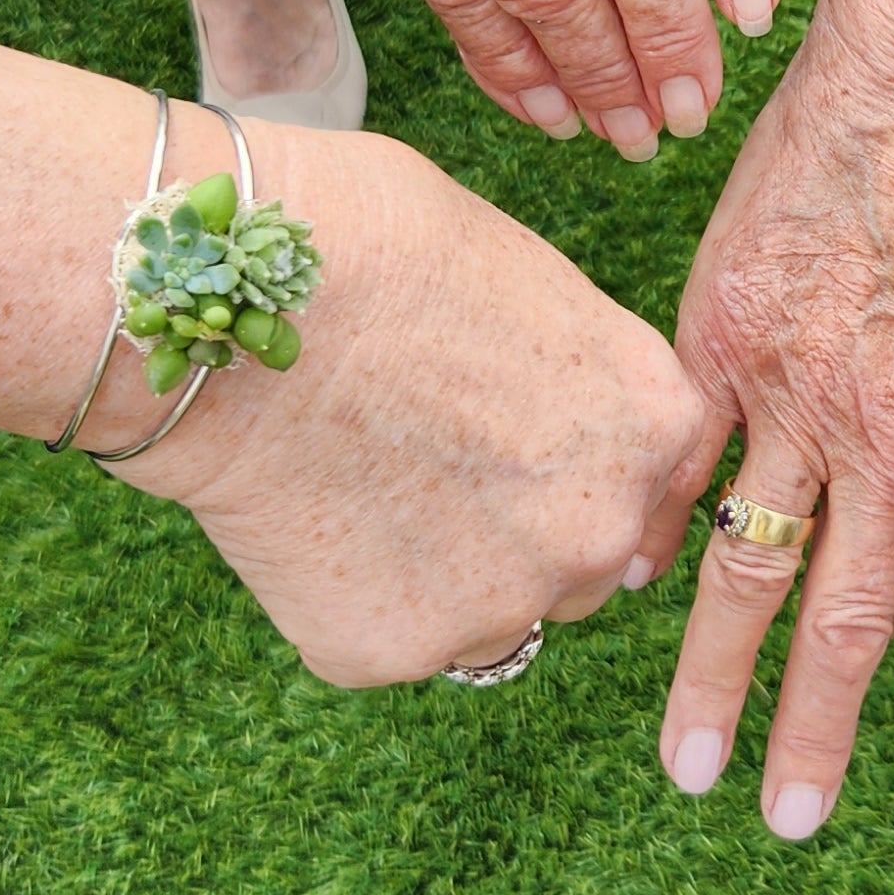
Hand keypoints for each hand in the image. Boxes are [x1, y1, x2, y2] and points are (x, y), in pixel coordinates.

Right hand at [127, 119, 710, 683]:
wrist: (241, 295)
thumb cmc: (374, 243)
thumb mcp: (528, 281)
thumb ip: (575, 379)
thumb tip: (554, 417)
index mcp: (653, 423)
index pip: (647, 481)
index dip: (575, 465)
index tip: (515, 446)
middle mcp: (602, 530)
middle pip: (578, 565)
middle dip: (515, 532)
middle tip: (421, 462)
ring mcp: (502, 603)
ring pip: (484, 616)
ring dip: (434, 575)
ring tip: (350, 480)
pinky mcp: (395, 651)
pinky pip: (383, 641)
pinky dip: (342, 597)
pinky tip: (299, 515)